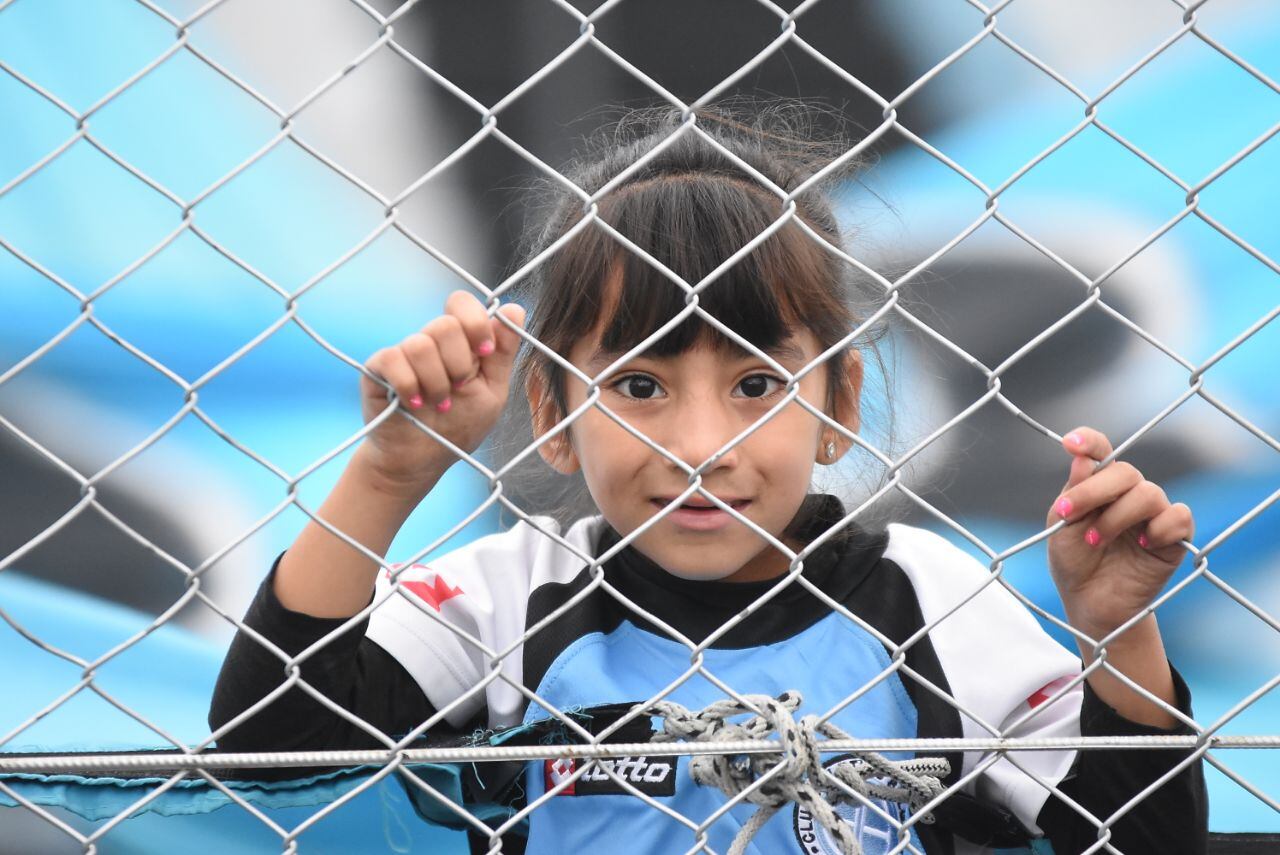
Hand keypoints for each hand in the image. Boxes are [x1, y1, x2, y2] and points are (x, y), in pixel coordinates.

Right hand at [357, 290, 526, 495]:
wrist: (421, 461)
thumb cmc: (459, 427)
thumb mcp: (492, 392)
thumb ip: (503, 353)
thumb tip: (514, 309)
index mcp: (461, 342)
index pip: (463, 304)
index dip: (476, 323)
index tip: (485, 352)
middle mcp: (431, 341)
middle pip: (445, 324)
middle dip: (459, 363)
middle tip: (458, 389)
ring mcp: (404, 353)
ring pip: (420, 344)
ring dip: (436, 383)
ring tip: (438, 405)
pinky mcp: (378, 368)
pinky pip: (393, 359)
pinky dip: (409, 386)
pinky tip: (413, 404)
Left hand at [1046, 426, 1194, 643]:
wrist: (1090, 604)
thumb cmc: (1074, 563)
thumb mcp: (1062, 527)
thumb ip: (1073, 494)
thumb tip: (1082, 459)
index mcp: (1098, 485)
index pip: (1100, 451)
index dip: (1088, 441)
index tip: (1069, 444)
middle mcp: (1128, 494)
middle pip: (1124, 471)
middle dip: (1093, 491)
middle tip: (1069, 514)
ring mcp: (1153, 514)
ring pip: (1148, 493)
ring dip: (1117, 516)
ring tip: (1097, 540)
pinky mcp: (1174, 537)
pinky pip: (1178, 516)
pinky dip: (1158, 529)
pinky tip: (1140, 545)